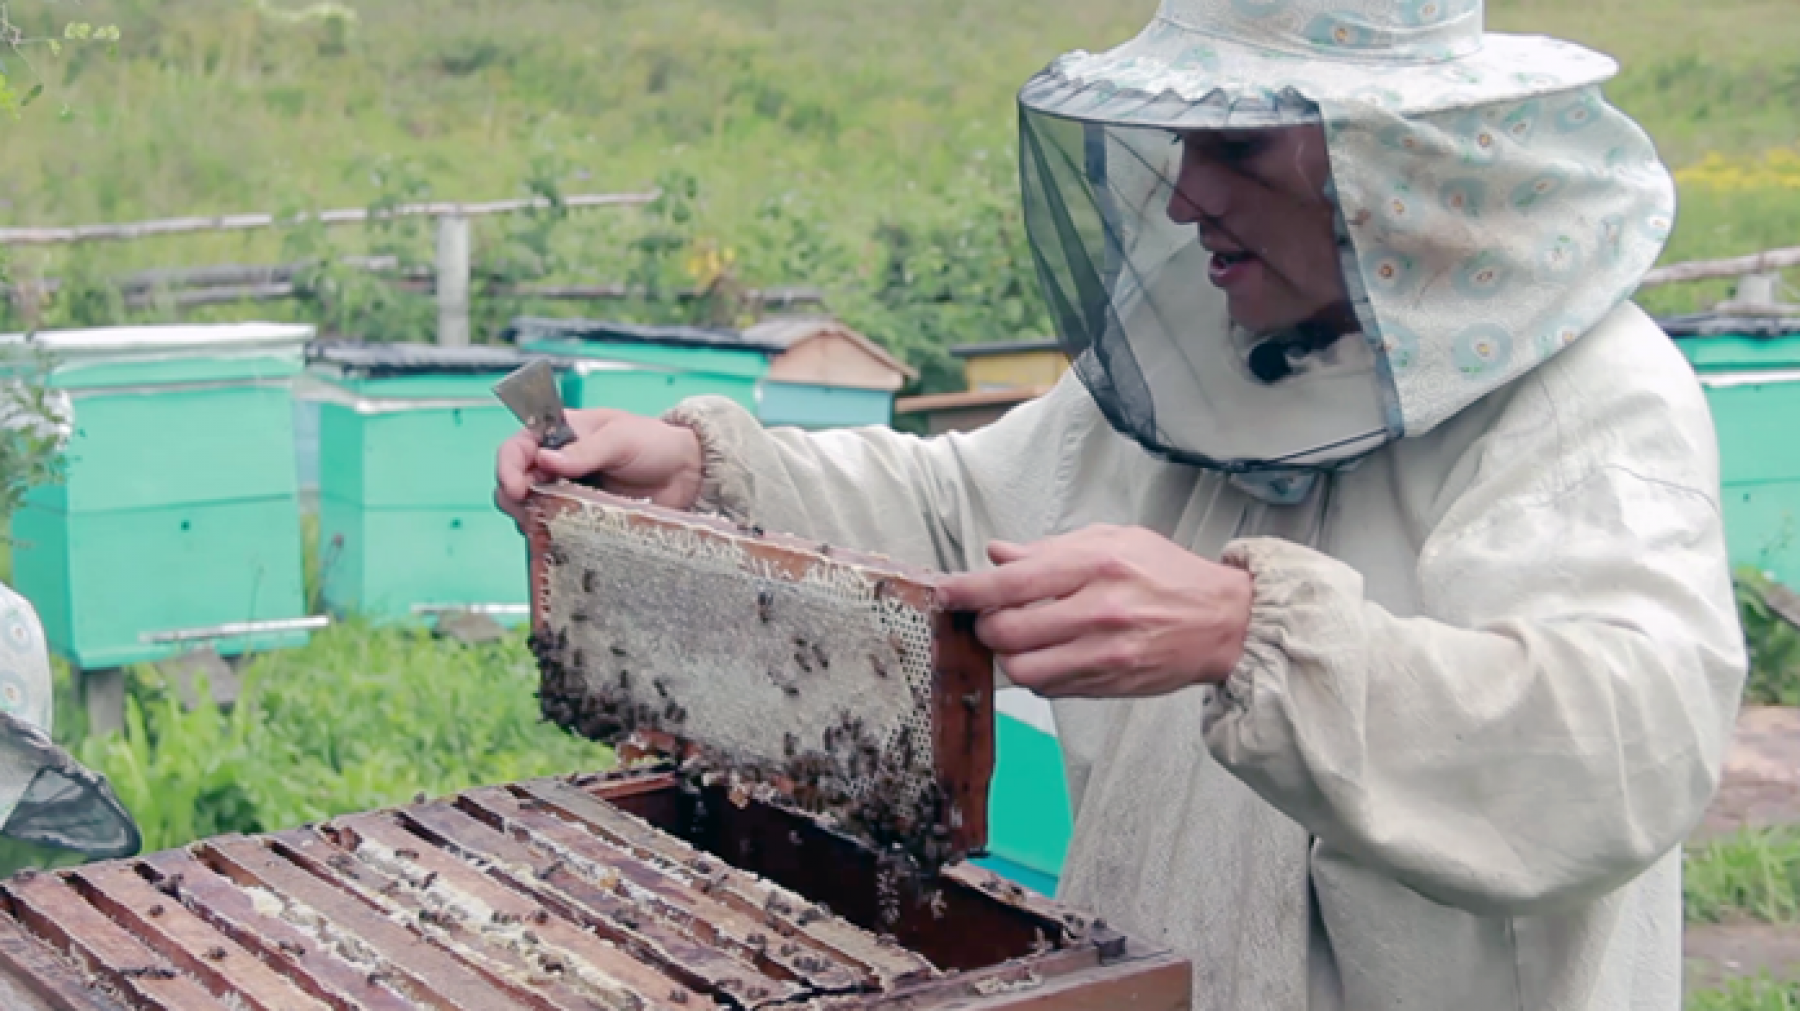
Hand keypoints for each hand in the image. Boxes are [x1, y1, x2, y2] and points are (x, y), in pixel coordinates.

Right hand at [494, 408, 704, 527]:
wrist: (686, 475)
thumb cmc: (656, 444)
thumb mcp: (621, 439)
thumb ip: (585, 450)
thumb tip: (546, 460)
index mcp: (560, 434)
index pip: (517, 447)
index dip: (508, 467)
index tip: (516, 488)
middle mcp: (556, 463)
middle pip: (515, 482)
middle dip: (515, 499)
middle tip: (532, 514)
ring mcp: (566, 492)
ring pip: (529, 509)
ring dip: (532, 519)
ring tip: (551, 524)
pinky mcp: (579, 518)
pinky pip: (554, 529)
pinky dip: (551, 534)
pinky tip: (563, 537)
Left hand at [939, 525, 1252, 698]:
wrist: (1224, 622)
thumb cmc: (1167, 574)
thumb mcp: (1114, 541)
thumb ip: (1051, 549)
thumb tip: (998, 554)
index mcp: (1097, 564)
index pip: (1014, 582)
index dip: (970, 590)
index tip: (947, 593)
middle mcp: (1099, 611)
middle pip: (1009, 633)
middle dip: (987, 628)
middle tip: (990, 618)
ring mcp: (1105, 654)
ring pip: (1024, 670)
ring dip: (1010, 657)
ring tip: (1021, 640)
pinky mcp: (1110, 685)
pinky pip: (1051, 688)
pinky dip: (1040, 673)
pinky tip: (1053, 654)